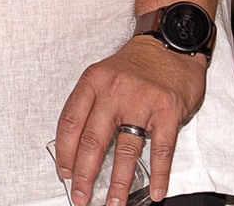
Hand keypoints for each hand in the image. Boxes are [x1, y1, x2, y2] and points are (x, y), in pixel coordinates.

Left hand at [54, 34, 208, 205]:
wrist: (169, 42)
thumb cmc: (136, 64)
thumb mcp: (104, 75)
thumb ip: (92, 105)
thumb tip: (77, 146)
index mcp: (92, 82)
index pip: (70, 123)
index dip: (65, 152)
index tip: (64, 173)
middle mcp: (113, 91)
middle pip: (93, 140)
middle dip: (85, 174)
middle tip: (81, 197)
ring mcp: (142, 101)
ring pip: (126, 149)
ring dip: (119, 181)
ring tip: (114, 202)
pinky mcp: (168, 110)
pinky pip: (162, 148)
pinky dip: (158, 174)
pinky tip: (155, 192)